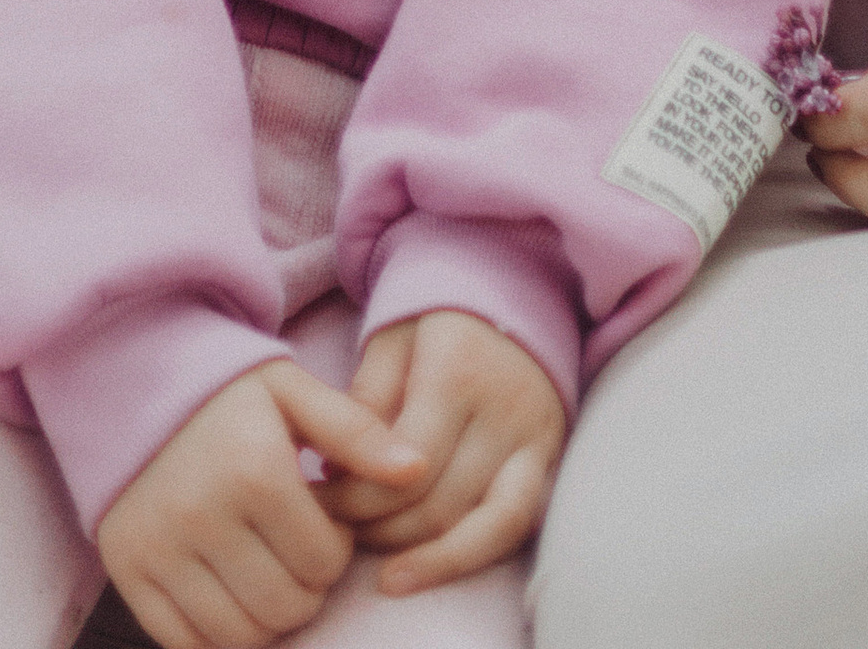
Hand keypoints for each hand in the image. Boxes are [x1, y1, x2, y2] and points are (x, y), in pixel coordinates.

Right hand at [96, 358, 424, 648]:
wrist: (129, 383)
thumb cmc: (226, 394)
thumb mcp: (292, 391)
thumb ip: (357, 431)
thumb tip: (418, 469)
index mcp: (253, 469)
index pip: (322, 561)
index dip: (334, 549)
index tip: (321, 521)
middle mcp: (202, 515)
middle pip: (285, 607)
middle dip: (305, 588)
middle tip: (294, 550)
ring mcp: (159, 549)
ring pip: (240, 636)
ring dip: (266, 618)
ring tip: (264, 571)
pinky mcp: (128, 572)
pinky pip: (185, 644)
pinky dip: (216, 636)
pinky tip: (228, 593)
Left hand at [319, 309, 564, 595]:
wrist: (512, 294)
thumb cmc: (435, 321)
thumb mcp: (389, 339)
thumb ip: (366, 400)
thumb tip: (338, 473)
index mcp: (459, 370)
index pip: (408, 463)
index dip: (358, 496)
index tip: (319, 500)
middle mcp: (505, 409)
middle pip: (438, 501)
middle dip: (378, 528)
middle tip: (335, 529)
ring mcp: (535, 439)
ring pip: (477, 525)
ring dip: (417, 552)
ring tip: (372, 557)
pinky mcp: (548, 462)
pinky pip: (513, 528)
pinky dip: (465, 558)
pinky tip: (420, 572)